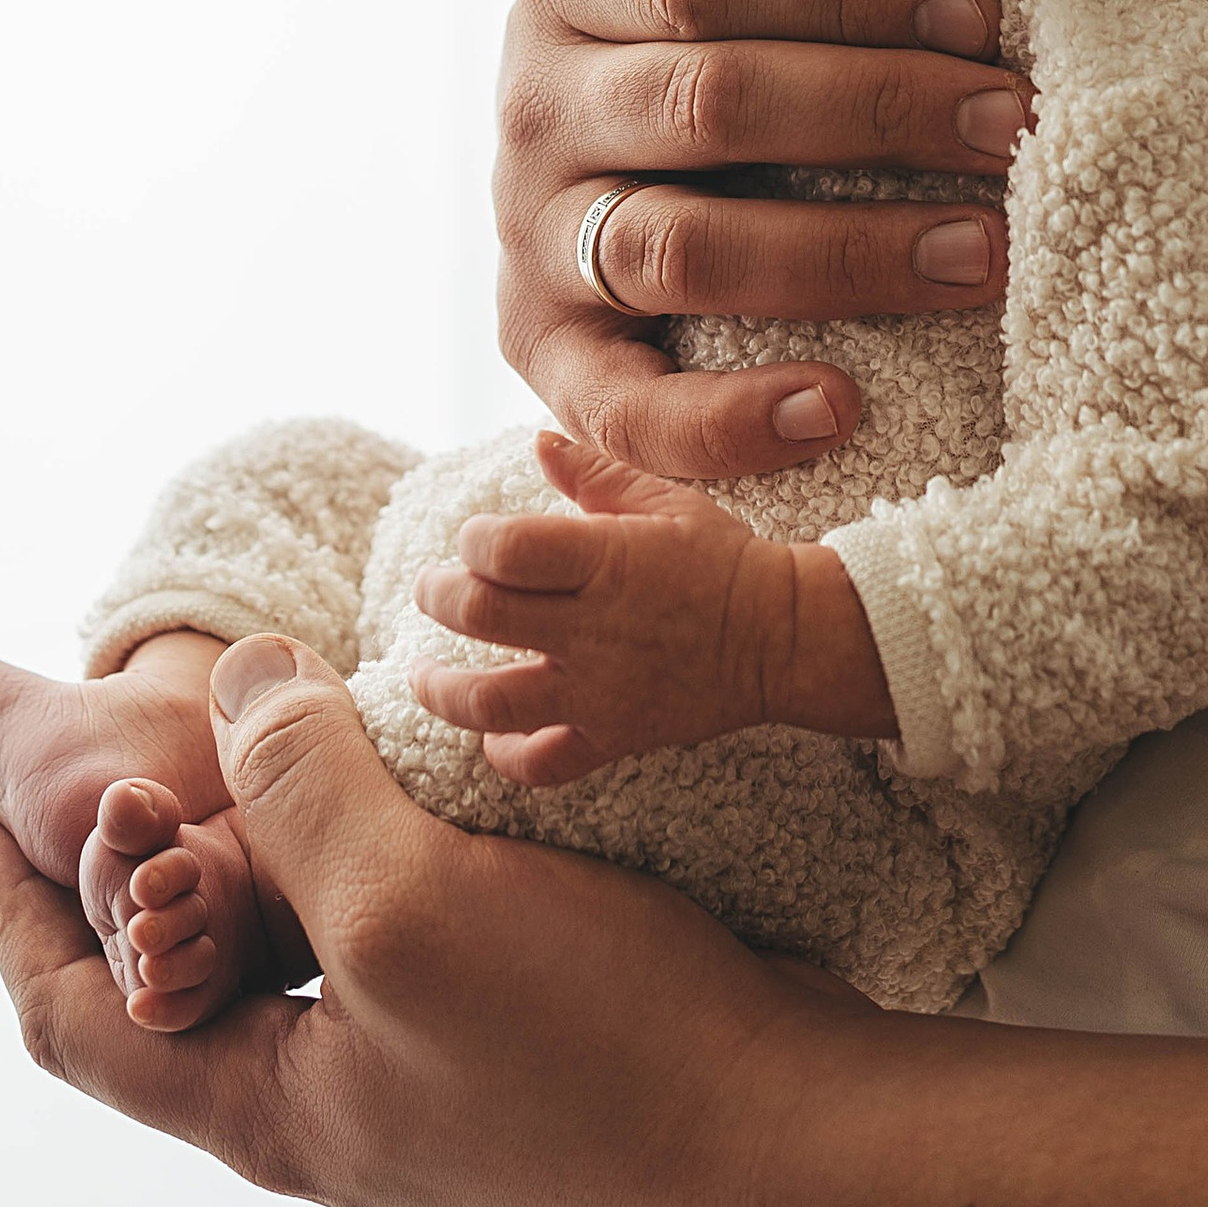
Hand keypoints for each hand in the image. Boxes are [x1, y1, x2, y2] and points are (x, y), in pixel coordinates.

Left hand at [0, 632, 866, 1206]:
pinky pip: (380, 934)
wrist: (787, 1124)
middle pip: (171, 983)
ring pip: (287, 950)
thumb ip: (302, 787)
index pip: (76, 1016)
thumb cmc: (591, 1040)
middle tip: (64, 775)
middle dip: (114, 877)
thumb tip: (237, 678)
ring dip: (238, 854)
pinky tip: (376, 783)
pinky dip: (344, 853)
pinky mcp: (504, 1035)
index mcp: (269, 1106)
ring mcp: (422, 1075)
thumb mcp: (407, 901)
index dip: (3, 913)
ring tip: (212, 758)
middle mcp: (330, 1104)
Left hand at [408, 431, 897, 785]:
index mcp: (607, 559)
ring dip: (442, 688)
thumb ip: (593, 474)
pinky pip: (544, 764)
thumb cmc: (722, 559)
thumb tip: (537, 442)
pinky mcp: (614, 737)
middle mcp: (594, 628)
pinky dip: (507, 757)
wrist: (785, 637)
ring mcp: (600, 690)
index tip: (476, 538)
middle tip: (433, 590)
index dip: (473, 540)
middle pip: (481, 616)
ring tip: (422, 673)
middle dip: (440, 598)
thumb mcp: (663, 500)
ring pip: (492, 702)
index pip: (504, 549)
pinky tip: (491, 738)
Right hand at [496, 0, 1024, 487]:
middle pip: (713, 103)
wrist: (574, 127)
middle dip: (880, 111)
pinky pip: (624, 406)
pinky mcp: (535, 345)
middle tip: (1012, 126)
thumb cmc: (701, 24)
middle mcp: (532, 101)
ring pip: (684, 245)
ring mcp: (526, 229)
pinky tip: (841, 408)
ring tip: (981, 255)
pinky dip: (729, 420)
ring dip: (847, 253)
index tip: (983, 18)